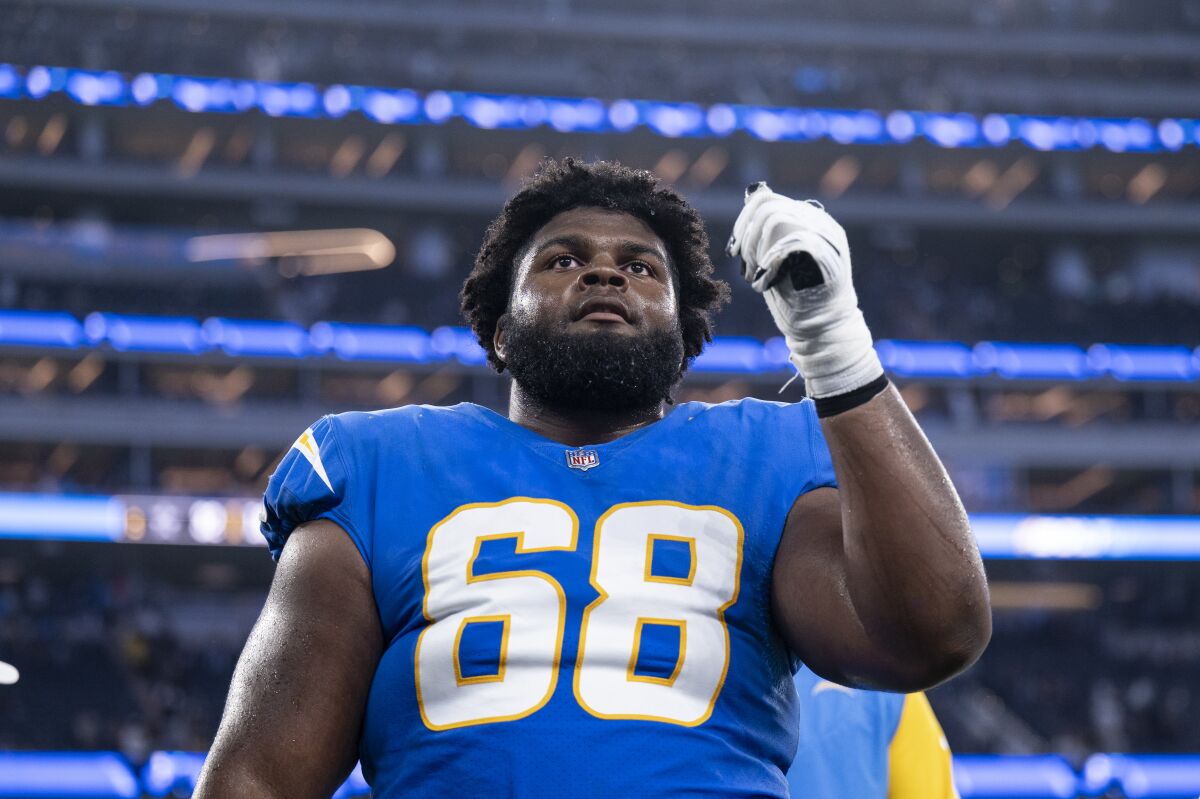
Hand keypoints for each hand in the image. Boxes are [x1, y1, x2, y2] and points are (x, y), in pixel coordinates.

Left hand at [728, 182, 881, 398]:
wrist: (824, 330)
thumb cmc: (797, 298)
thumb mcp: (777, 259)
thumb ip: (768, 232)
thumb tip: (752, 198)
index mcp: (809, 220)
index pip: (767, 200)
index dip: (744, 221)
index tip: (735, 249)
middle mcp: (820, 223)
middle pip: (768, 206)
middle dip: (746, 234)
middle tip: (743, 262)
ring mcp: (827, 239)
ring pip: (776, 219)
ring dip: (755, 248)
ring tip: (757, 275)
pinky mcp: (829, 257)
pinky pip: (792, 240)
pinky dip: (771, 260)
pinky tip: (767, 280)